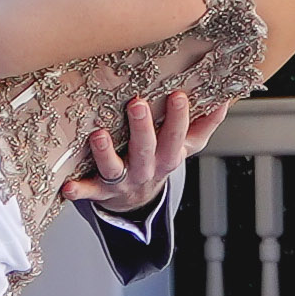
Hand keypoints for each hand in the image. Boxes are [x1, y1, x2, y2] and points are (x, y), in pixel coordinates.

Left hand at [65, 85, 224, 214]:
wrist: (139, 199)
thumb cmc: (161, 160)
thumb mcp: (188, 146)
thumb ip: (206, 123)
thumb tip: (226, 97)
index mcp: (169, 156)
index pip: (178, 137)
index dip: (179, 119)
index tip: (178, 95)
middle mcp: (146, 169)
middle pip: (147, 150)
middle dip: (143, 128)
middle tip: (138, 104)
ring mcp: (122, 180)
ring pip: (114, 168)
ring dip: (105, 153)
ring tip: (98, 134)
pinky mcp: (100, 190)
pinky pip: (89, 191)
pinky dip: (79, 190)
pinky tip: (67, 186)